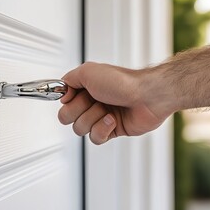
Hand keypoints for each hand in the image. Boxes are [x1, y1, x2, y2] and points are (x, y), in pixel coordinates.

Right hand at [58, 62, 173, 144]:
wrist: (147, 97)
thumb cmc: (123, 82)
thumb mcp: (88, 71)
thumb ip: (69, 79)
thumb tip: (62, 93)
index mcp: (85, 87)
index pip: (63, 102)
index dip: (68, 101)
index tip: (75, 95)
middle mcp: (91, 102)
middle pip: (67, 117)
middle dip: (80, 110)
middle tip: (94, 101)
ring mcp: (100, 117)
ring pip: (80, 129)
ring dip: (93, 119)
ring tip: (108, 110)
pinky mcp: (110, 130)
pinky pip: (95, 138)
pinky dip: (103, 129)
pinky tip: (113, 120)